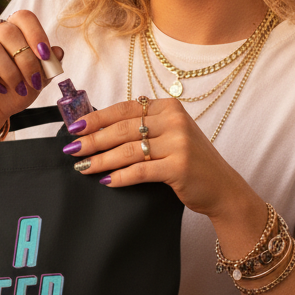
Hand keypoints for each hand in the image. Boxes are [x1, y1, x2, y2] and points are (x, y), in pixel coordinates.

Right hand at [0, 10, 63, 142]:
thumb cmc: (12, 92)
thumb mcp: (36, 82)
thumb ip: (47, 67)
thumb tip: (58, 52)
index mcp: (9, 31)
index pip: (23, 17)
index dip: (36, 34)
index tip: (45, 57)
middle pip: (6, 30)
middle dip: (25, 59)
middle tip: (33, 81)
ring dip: (9, 71)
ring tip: (18, 88)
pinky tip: (0, 89)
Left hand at [61, 97, 243, 219]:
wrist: (222, 188)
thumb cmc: (190, 162)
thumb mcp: (171, 135)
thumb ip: (143, 127)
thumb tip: (99, 129)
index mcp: (168, 107)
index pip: (124, 109)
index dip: (97, 118)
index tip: (75, 128)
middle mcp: (174, 120)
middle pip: (122, 129)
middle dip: (93, 140)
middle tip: (72, 150)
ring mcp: (178, 143)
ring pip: (128, 150)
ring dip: (101, 160)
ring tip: (83, 167)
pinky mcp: (179, 166)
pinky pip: (140, 170)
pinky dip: (120, 177)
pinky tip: (106, 181)